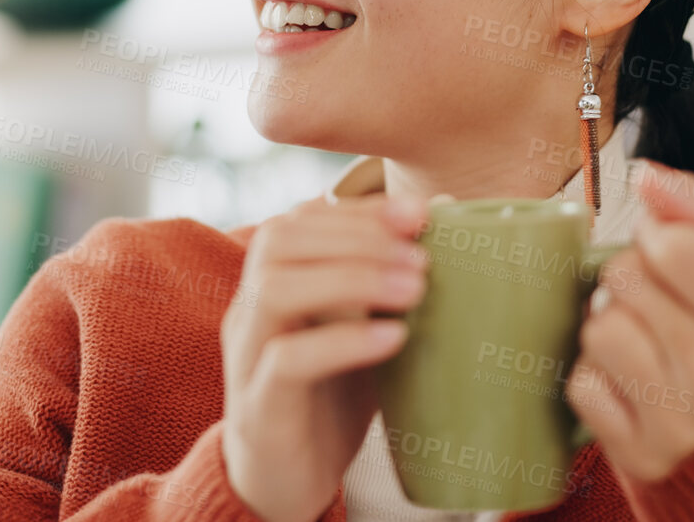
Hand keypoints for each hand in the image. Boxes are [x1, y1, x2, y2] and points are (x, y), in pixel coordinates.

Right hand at [221, 193, 429, 521]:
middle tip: (422, 256)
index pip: (298, 220)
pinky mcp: (259, 407)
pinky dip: (344, 341)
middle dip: (357, 236)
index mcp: (271, 286)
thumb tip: (445, 214)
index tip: (419, 213)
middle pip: (279, 241)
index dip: (357, 210)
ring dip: (352, 278)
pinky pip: (287, 360)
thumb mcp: (363, 334)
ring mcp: (248, 357)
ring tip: (414, 291)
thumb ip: (391, 285)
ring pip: (275, 289)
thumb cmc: (328, 400)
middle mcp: (250, 311)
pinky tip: (393, 339)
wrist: (284, 485)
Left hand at [564, 162, 693, 483]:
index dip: (655, 239)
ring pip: (598, 330)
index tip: (667, 257)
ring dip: (606, 330)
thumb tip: (647, 174)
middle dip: (629, 282)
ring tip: (641, 346)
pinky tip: (628, 387)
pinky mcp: (638, 456)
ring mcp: (681, 424)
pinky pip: (581, 385)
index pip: (674, 245)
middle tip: (656, 309)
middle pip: (624, 280)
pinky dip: (594, 380)